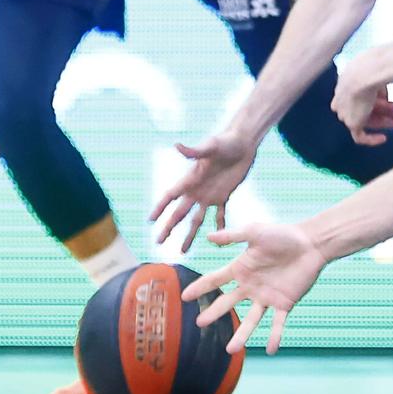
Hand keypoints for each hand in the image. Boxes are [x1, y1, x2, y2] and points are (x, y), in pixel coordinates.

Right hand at [150, 126, 257, 251]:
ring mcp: (209, 195)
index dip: (159, 208)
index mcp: (190, 179)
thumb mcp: (210, 146)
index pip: (170, 196)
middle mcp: (196, 190)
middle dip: (168, 228)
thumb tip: (176, 145)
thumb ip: (194, 150)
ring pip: (196, 219)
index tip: (150, 221)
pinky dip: (219, 227)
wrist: (243, 143)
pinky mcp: (224, 196)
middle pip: (179, 213)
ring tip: (182, 251)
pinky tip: (219, 242)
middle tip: (158, 243)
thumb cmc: (225, 141)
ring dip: (189, 234)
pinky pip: (220, 215)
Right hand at [183, 222, 328, 355]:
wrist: (312, 243)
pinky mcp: (285, 303)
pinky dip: (275, 336)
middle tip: (199, 323)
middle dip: (214, 313)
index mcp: (241, 269)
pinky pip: (278, 323)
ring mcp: (267, 297)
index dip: (200, 288)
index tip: (184, 297)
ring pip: (251, 320)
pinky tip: (270, 350)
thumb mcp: (256, 232)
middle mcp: (251, 286)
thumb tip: (207, 236)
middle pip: (228, 303)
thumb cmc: (284, 235)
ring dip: (241, 335)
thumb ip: (233, 236)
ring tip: (230, 350)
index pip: (215, 280)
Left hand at [331, 58, 392, 145]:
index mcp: (345, 83)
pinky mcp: (350, 123)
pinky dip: (372, 139)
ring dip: (386, 121)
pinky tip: (384, 139)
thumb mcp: (377, 69)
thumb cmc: (374, 65)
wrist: (367, 72)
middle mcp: (341, 99)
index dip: (382, 100)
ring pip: (367, 120)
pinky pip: (360, 137)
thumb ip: (380, 79)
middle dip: (386, 111)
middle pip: (366, 109)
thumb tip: (391, 84)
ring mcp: (344, 112)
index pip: (362, 97)